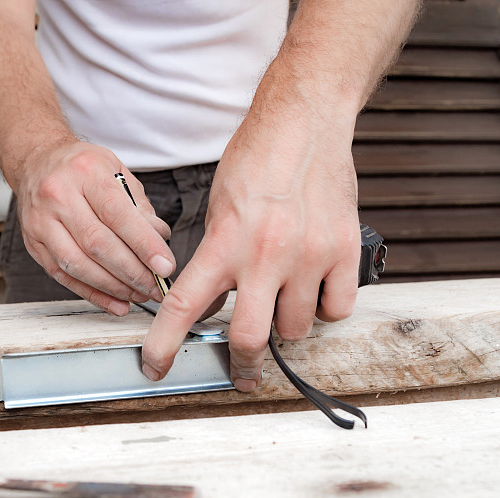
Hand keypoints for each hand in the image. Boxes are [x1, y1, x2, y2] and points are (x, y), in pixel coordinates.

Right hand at [14, 140, 175, 315]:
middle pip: (97, 244)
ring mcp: (41, 222)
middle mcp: (58, 196)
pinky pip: (63, 276)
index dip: (143, 244)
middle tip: (155, 287)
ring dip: (112, 287)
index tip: (165, 265)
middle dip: (132, 272)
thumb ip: (139, 207)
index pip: (117, 214)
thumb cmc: (82, 167)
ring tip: (138, 296)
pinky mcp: (33, 244)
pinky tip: (115, 303)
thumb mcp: (117, 171)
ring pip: (78, 264)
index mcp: (85, 172)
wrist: (36, 161)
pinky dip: (92, 294)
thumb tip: (160, 242)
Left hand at [141, 95, 360, 390]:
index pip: (184, 307)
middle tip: (242, 371)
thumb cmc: (255, 162)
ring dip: (286, 325)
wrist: (304, 123)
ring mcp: (308, 256)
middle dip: (243, 364)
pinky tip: (315, 289)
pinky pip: (337, 309)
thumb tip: (210, 306)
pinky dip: (325, 309)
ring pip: (296, 328)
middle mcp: (264, 255)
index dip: (165, 345)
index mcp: (224, 243)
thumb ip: (215, 260)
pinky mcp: (344, 251)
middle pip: (250, 338)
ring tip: (283, 299)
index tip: (156, 369)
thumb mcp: (219, 211)